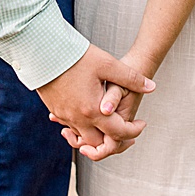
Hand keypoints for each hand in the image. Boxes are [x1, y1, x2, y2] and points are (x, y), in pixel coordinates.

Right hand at [36, 44, 152, 160]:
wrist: (43, 53)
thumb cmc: (77, 57)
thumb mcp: (108, 65)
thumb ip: (131, 78)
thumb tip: (152, 87)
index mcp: (93, 111)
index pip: (117, 133)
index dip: (133, 131)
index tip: (142, 123)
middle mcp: (77, 119)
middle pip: (99, 142)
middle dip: (115, 139)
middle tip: (128, 129)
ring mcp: (65, 116)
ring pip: (83, 136)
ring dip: (98, 134)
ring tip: (111, 123)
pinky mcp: (56, 110)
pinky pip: (72, 126)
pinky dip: (84, 127)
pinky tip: (92, 113)